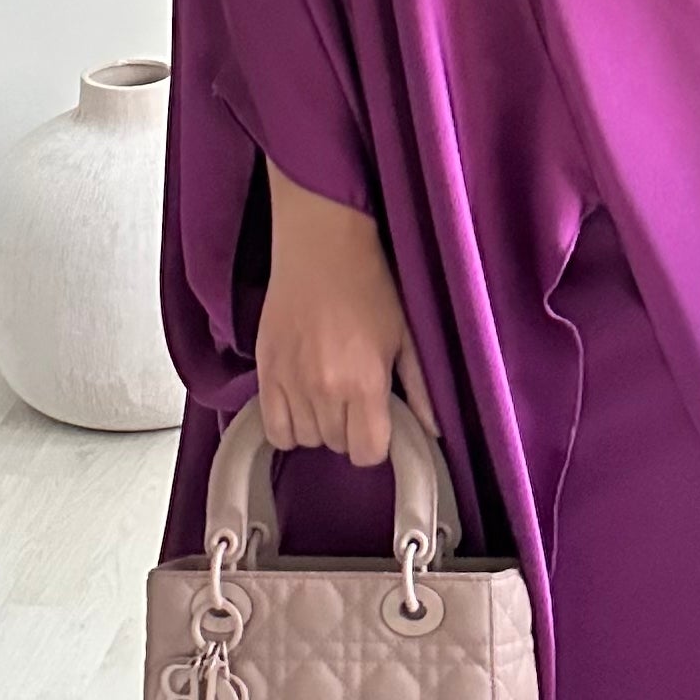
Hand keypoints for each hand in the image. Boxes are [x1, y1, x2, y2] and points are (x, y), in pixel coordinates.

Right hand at [254, 162, 439, 467]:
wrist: (322, 247)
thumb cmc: (370, 286)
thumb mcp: (406, 337)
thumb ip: (421, 389)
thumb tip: (434, 430)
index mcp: (364, 383)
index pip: (367, 453)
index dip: (375, 444)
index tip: (378, 426)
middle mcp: (324, 390)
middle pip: (336, 445)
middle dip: (349, 431)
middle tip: (355, 401)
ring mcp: (289, 382)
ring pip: (305, 439)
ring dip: (318, 427)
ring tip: (328, 398)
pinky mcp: (265, 371)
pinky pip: (272, 428)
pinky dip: (287, 426)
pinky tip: (301, 404)